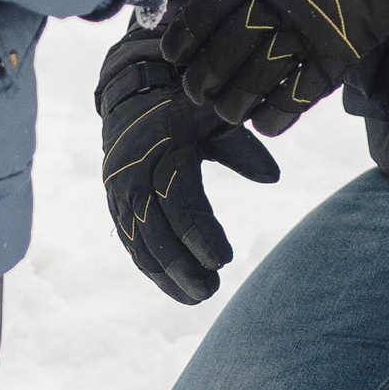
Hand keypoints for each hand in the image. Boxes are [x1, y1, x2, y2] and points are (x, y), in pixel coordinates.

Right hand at [96, 28, 278, 302]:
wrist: (134, 92)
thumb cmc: (187, 107)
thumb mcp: (215, 118)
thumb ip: (241, 148)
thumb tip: (273, 177)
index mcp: (163, 147)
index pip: (179, 199)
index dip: (200, 233)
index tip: (226, 260)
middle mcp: (134, 170)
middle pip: (153, 228)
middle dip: (181, 265)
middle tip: (212, 291)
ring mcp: (119, 188)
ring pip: (137, 240)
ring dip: (165, 274)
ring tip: (198, 297)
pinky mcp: (115, 201)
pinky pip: (129, 239)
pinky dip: (149, 265)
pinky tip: (172, 285)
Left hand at [160, 0, 388, 134]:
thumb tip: (194, 28)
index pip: (208, 9)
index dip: (186, 38)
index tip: (174, 58)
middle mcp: (280, 3)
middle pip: (229, 47)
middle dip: (205, 76)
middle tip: (196, 93)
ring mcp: (310, 30)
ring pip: (260, 74)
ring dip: (236, 101)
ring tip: (225, 114)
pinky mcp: (337, 56)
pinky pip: (301, 92)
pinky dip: (277, 114)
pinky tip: (261, 125)